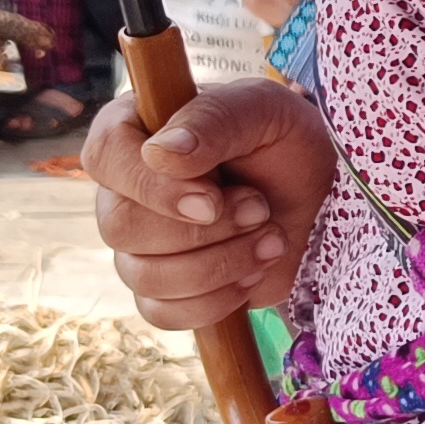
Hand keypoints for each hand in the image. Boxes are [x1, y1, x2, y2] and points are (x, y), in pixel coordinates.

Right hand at [84, 74, 340, 325]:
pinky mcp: (166, 289)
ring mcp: (140, 244)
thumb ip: (213, 120)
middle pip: (120, 227)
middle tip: (260, 207)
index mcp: (134, 131)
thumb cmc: (285, 140)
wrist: (320, 197)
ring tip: (271, 237)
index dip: (153, 188)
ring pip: (142, 276)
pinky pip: (162, 313)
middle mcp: (125, 190)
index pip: (105, 157)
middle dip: (201, 230)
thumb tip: (160, 155)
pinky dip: (216, 301)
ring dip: (218, 264)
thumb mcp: (262, 110)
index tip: (212, 199)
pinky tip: (254, 272)